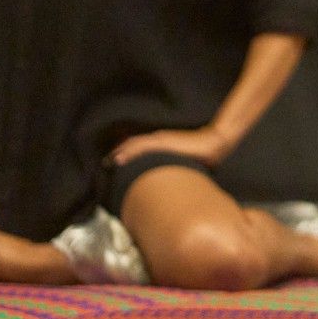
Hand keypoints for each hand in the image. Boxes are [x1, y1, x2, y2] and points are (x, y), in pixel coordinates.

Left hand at [108, 126, 233, 168]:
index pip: (138, 147)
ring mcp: (160, 139)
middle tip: (105, 164)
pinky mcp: (163, 141)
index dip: (124, 154)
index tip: (112, 164)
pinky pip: (141, 145)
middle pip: (132, 145)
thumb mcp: (181, 160)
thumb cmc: (199, 155)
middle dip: (117, 154)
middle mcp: (158, 139)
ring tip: (108, 162)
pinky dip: (129, 151)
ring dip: (120, 152)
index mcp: (161, 143)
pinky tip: (120, 159)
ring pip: (134, 144)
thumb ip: (170, 165)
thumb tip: (163, 179)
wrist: (212, 144)